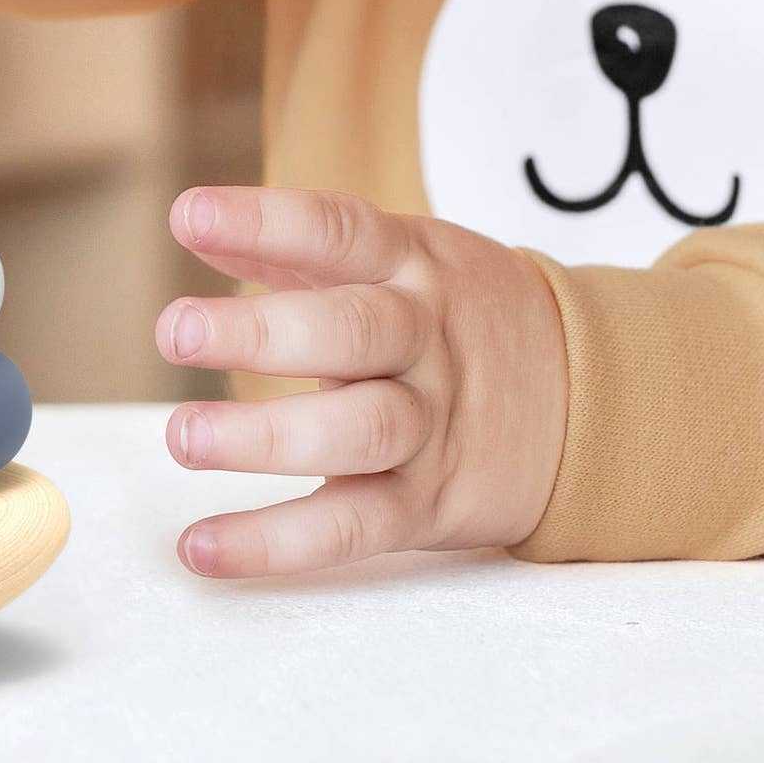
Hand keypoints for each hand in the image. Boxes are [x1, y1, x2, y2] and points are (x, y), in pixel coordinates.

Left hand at [151, 186, 567, 577]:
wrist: (588, 398)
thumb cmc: (455, 316)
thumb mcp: (402, 258)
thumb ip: (299, 248)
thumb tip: (192, 221)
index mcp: (413, 265)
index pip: (340, 232)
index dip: (264, 221)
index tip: (186, 215)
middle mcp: (426, 342)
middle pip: (352, 333)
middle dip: (262, 333)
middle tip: (175, 330)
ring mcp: (432, 426)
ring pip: (358, 432)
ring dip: (265, 438)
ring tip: (182, 436)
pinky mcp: (426, 504)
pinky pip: (350, 527)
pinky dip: (274, 543)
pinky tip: (198, 547)